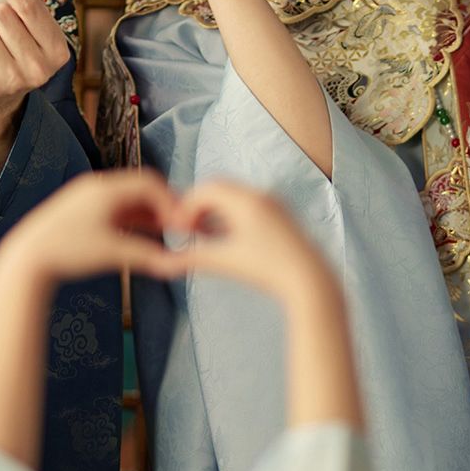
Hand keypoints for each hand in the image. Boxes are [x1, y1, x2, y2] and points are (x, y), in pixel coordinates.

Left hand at [0, 169, 184, 291]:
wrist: (27, 258)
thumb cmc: (67, 251)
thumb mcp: (113, 253)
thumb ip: (148, 256)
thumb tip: (178, 267)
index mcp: (105, 188)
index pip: (149, 183)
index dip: (171, 202)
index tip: (183, 223)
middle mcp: (96, 187)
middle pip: (140, 189)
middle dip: (162, 207)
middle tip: (180, 228)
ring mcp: (86, 197)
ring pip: (128, 200)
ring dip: (148, 215)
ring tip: (166, 234)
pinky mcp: (80, 210)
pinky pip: (115, 209)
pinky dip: (131, 220)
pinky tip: (141, 237)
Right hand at [174, 179, 340, 306]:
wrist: (310, 282)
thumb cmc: (268, 271)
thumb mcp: (225, 262)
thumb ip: (191, 257)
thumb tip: (159, 261)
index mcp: (246, 201)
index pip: (206, 189)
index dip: (186, 206)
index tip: (176, 228)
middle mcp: (261, 195)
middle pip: (219, 188)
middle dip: (198, 206)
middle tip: (185, 229)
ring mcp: (274, 204)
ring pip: (233, 197)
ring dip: (214, 211)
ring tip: (201, 236)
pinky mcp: (281, 216)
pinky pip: (248, 206)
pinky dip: (230, 216)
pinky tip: (223, 239)